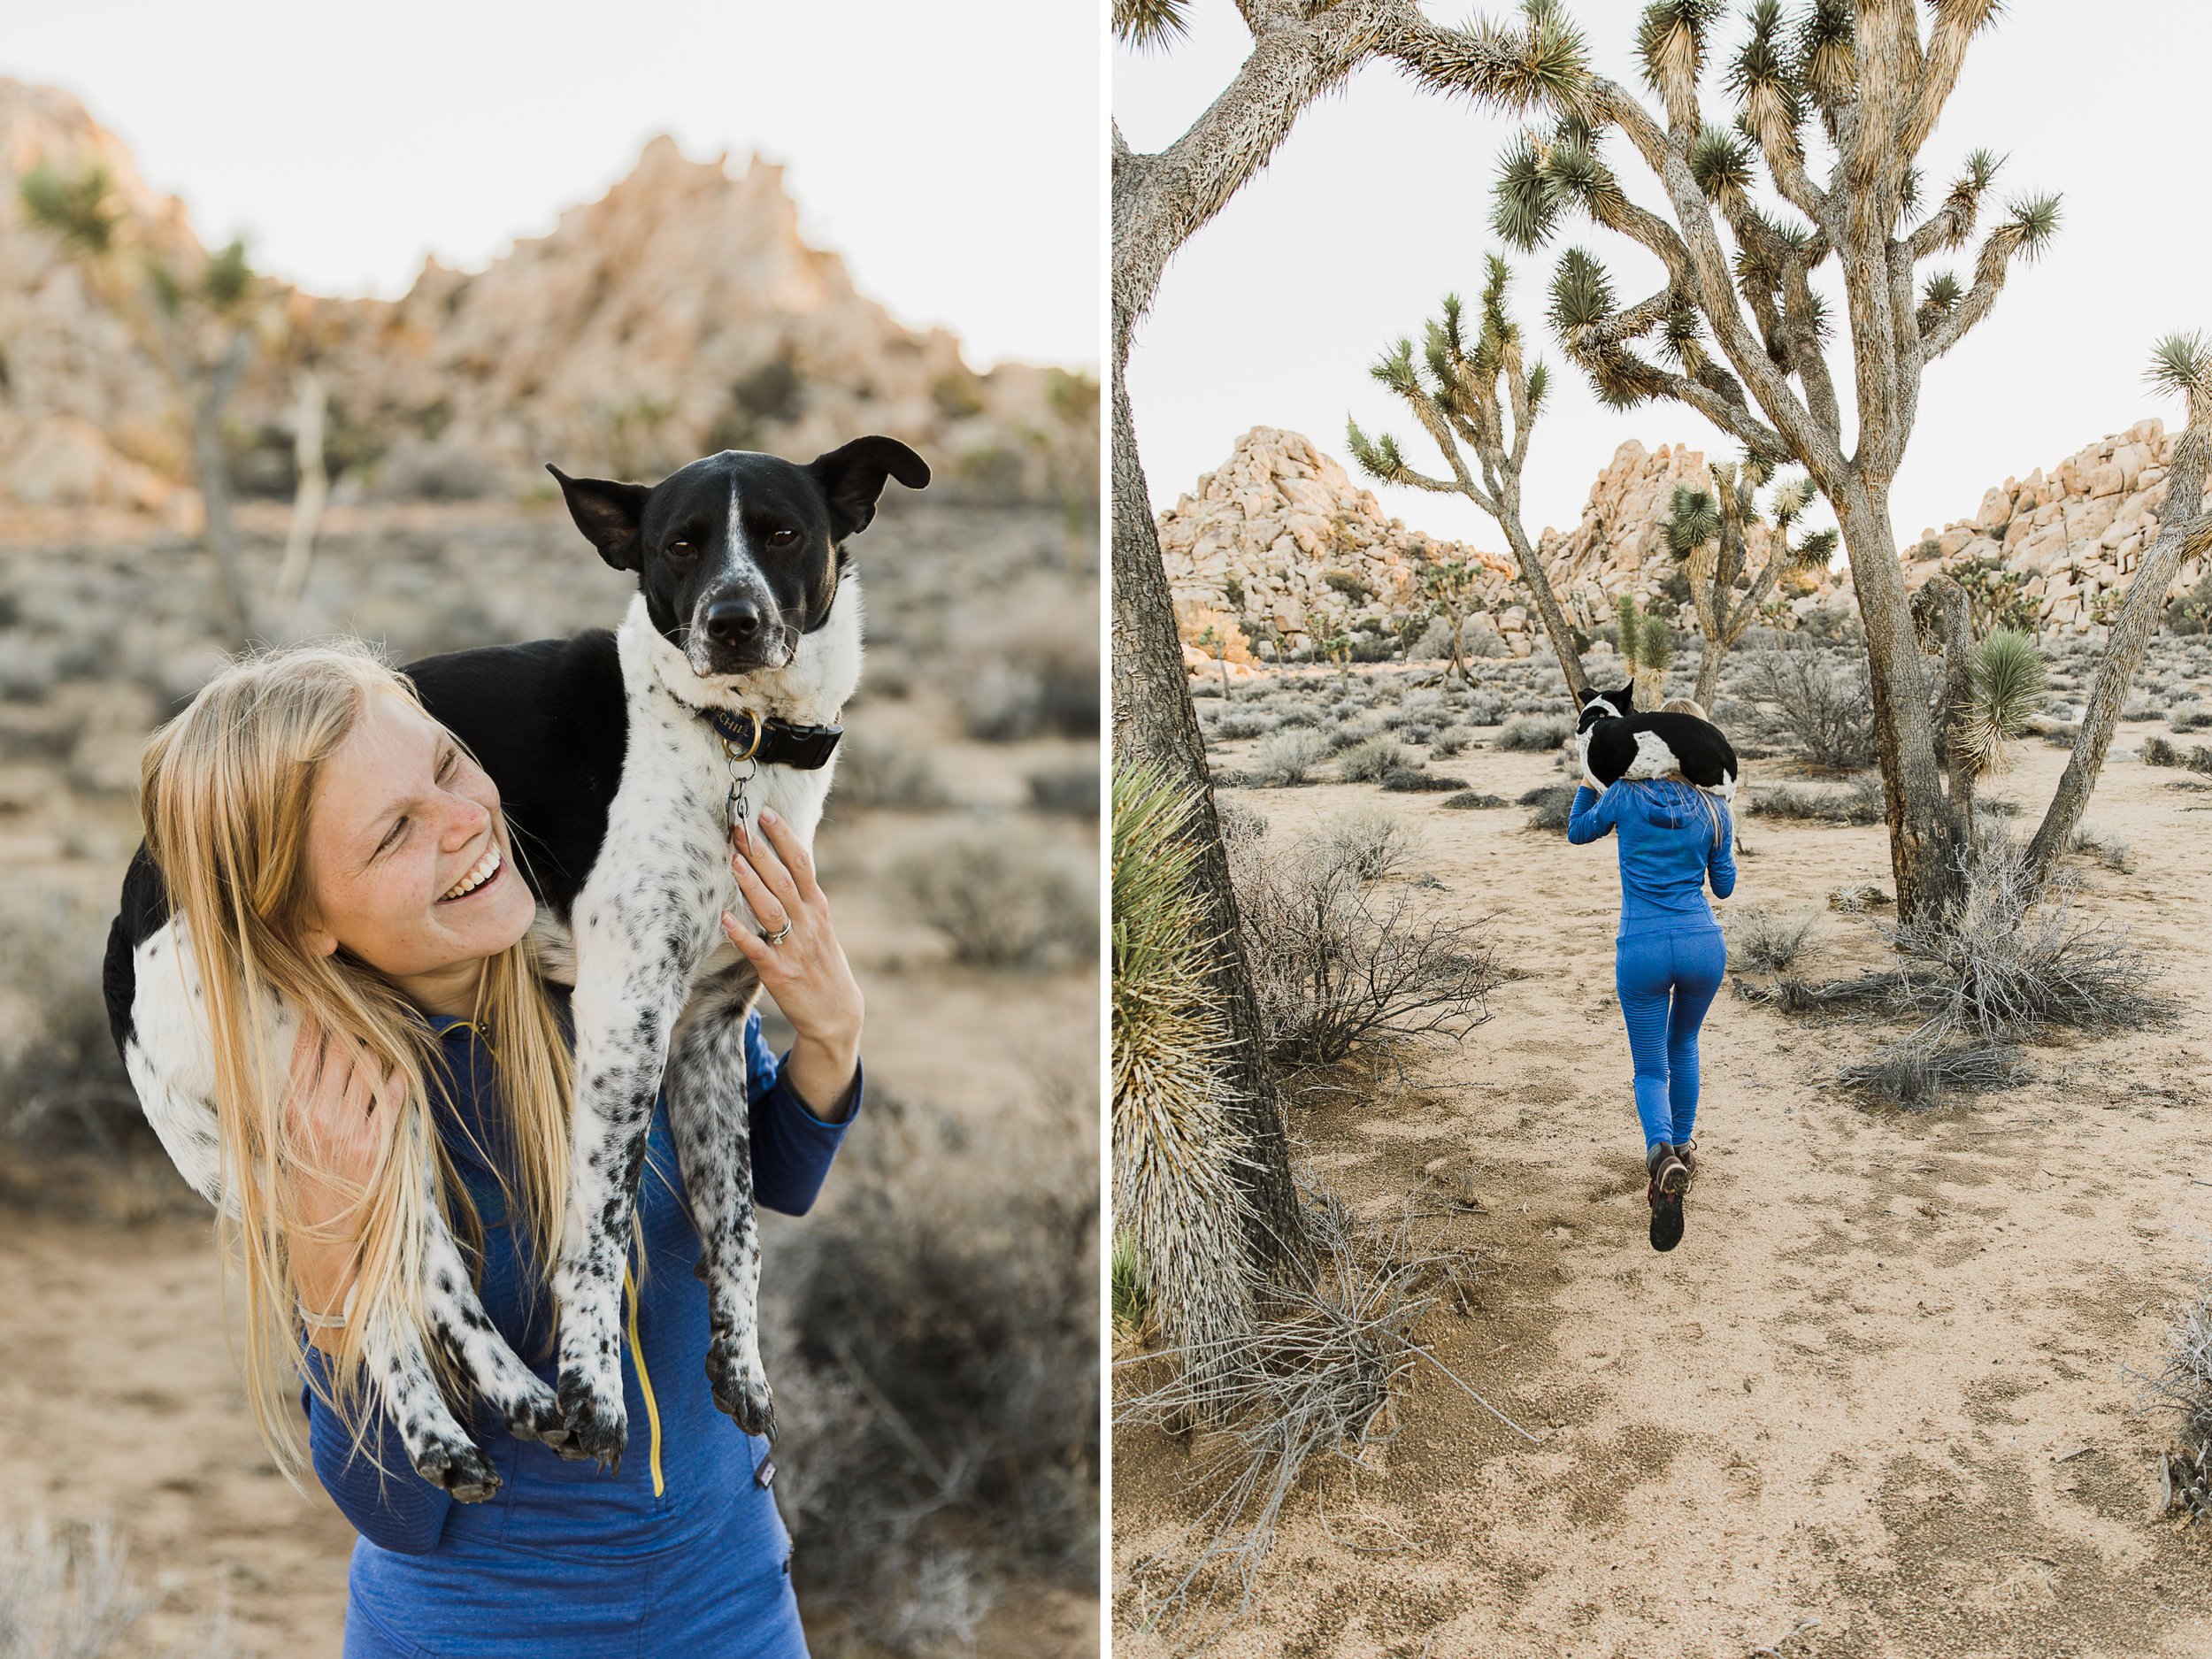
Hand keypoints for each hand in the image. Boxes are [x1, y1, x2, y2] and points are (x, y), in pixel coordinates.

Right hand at [284, 1021, 399, 1339]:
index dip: (318, 1022)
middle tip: (360, 1006)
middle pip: (341, 1052)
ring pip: (368, 1068)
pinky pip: (393, 1097)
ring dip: (376, 1047)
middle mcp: (318, 1117)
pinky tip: (399, 1066)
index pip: (306, 1054)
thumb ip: (301, 1100)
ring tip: (380, 1032)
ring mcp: (349, 1130)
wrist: (324, 1234)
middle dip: (352, 1026)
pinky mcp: (377, 1144)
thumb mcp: (289, 1140)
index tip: (324, 999)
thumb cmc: (304, 1184)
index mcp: (291, 1114)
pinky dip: (398, 1077)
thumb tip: (313, 1058)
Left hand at [722, 806, 863, 1121]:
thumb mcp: (821, 927)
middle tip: (739, 828)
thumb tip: (779, 867)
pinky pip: (758, 950)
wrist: (838, 1015)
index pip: (801, 864)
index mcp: (818, 909)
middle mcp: (808, 924)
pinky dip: (743, 934)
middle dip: (760, 853)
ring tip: (734, 860)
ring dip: (752, 885)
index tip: (765, 813)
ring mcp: (795, 949)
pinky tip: (726, 919)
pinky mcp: (780, 974)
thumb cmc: (823, 966)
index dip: (783, 837)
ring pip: (771, 910)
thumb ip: (802, 900)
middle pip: (783, 881)